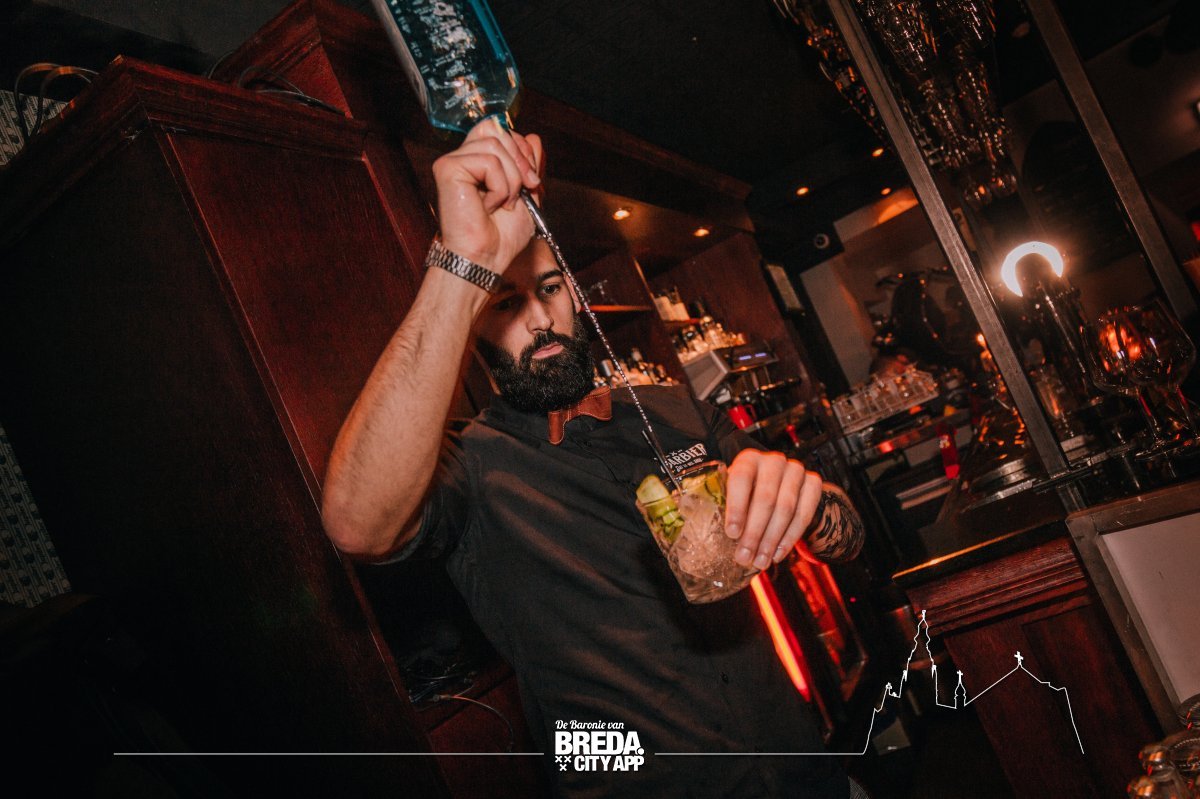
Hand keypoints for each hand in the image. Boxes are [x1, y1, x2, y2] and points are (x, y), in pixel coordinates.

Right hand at [431, 117, 543, 274]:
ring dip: (510, 179)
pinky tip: (488, 206)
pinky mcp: (447, 169)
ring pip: (494, 144)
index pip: (500, 130)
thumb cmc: (501, 236)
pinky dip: (498, 186)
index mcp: (478, 161)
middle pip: (497, 130)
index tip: (532, 181)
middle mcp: (463, 158)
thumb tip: (534, 137)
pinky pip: (487, 161)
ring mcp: (453, 162)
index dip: (521, 149)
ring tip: (502, 204)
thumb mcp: (526, 194)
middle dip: (520, 161)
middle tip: (524, 191)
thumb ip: (529, 165)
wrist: (487, 258)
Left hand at [724, 450, 823, 569]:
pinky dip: (790, 537)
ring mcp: (796, 470)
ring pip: (786, 508)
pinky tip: (777, 554)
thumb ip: (722, 507)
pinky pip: (804, 514)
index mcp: (748, 459)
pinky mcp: (814, 483)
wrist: (780, 486)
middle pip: (766, 498)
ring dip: (772, 540)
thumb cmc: (747, 494)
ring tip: (760, 561)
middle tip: (745, 557)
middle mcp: (773, 461)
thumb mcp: (731, 494)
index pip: (741, 479)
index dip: (737, 507)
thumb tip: (710, 537)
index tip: (732, 534)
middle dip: (754, 532)